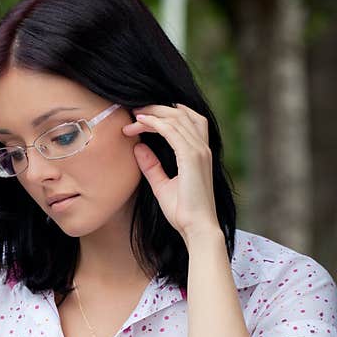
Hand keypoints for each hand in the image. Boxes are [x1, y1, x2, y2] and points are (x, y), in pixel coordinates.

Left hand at [122, 104, 220, 241]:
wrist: (196, 227)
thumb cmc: (183, 211)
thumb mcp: (162, 185)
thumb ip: (151, 166)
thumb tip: (138, 147)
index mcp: (199, 153)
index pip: (187, 120)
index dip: (165, 114)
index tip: (142, 117)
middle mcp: (202, 148)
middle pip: (181, 113)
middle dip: (156, 108)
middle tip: (134, 111)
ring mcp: (199, 151)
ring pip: (175, 118)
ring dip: (152, 114)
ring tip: (133, 115)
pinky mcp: (191, 157)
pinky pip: (171, 131)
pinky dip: (155, 123)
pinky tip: (140, 122)